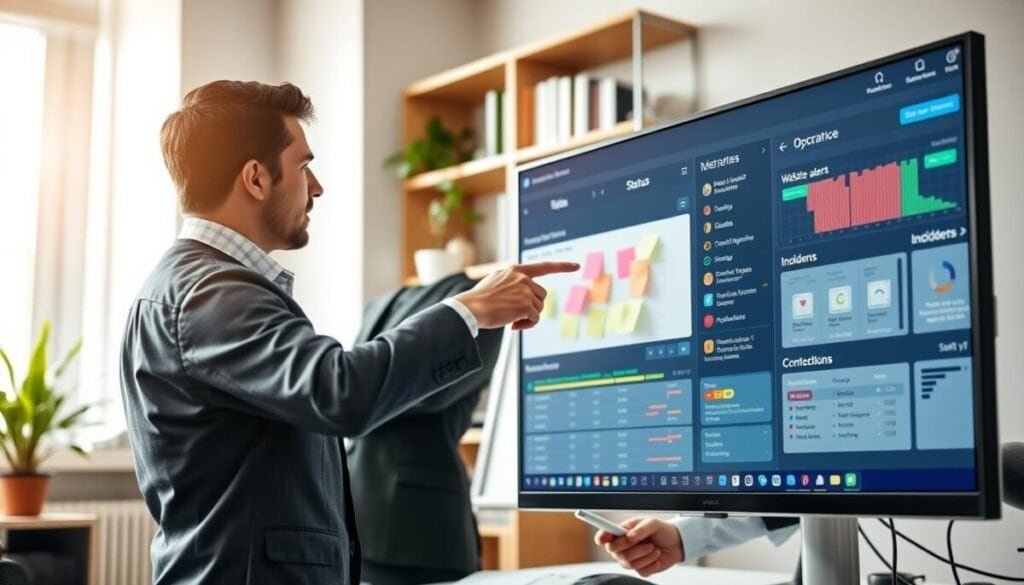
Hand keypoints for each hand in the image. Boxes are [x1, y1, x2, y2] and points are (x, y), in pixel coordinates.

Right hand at [453, 262, 578, 329]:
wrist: (470, 308)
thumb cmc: (479, 299)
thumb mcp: (495, 282)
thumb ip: (511, 283)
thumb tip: (524, 297)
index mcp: (515, 270)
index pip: (543, 266)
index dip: (561, 266)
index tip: (576, 266)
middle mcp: (523, 278)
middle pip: (541, 295)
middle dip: (532, 306)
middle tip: (516, 315)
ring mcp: (525, 291)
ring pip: (539, 308)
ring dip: (528, 317)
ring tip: (512, 320)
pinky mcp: (525, 305)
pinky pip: (535, 319)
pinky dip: (527, 325)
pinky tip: (513, 326)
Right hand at [596, 517, 683, 576]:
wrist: (676, 544)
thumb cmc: (661, 530)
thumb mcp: (653, 523)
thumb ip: (640, 529)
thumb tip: (629, 536)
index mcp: (621, 532)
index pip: (604, 536)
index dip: (601, 537)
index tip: (603, 539)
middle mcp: (622, 547)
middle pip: (616, 552)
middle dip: (633, 547)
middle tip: (647, 542)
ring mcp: (629, 559)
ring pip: (629, 563)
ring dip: (646, 555)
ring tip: (654, 548)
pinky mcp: (640, 569)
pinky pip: (641, 571)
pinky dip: (652, 563)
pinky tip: (656, 557)